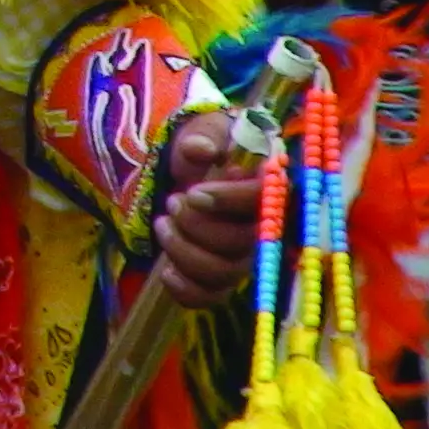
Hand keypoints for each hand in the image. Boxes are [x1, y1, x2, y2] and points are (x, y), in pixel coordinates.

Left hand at [152, 112, 260, 308]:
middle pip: (239, 245)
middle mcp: (262, 228)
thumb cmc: (206, 146)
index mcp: (266, 188)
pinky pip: (211, 298)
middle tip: (173, 201)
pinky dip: (184, 290)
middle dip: (195, 225)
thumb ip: (201, 137)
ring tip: (163, 223)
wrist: (194, 170)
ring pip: (222, 273)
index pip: (264, 200)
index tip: (194, 193)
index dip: (228, 201)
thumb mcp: (202, 131)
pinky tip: (165, 270)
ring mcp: (244, 257)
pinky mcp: (223, 278)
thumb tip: (201, 150)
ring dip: (182, 251)